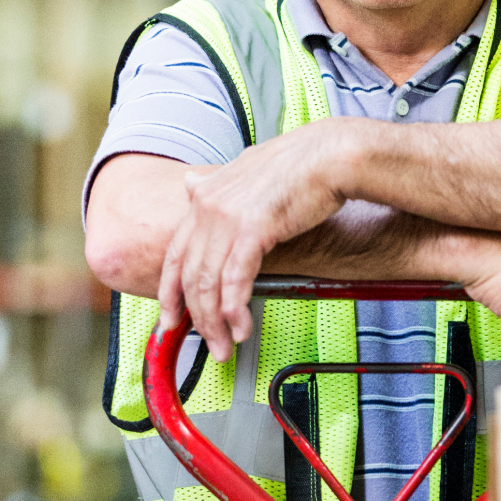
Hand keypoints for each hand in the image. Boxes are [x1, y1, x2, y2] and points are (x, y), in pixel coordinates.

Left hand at [157, 122, 354, 359]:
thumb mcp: (247, 167)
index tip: (171, 319)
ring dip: (214, 323)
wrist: (330, 155)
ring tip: (226, 346)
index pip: (175, 252)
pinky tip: (241, 326)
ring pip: (208, 284)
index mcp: (206, 194)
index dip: (170, 291)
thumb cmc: (300, 162)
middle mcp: (209, 205)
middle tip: (208, 344)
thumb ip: (217, 183)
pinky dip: (234, 310)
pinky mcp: (252, 229)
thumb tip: (191, 183)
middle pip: (190, 275)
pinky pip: (234, 280)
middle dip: (194, 318)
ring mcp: (227, 217)